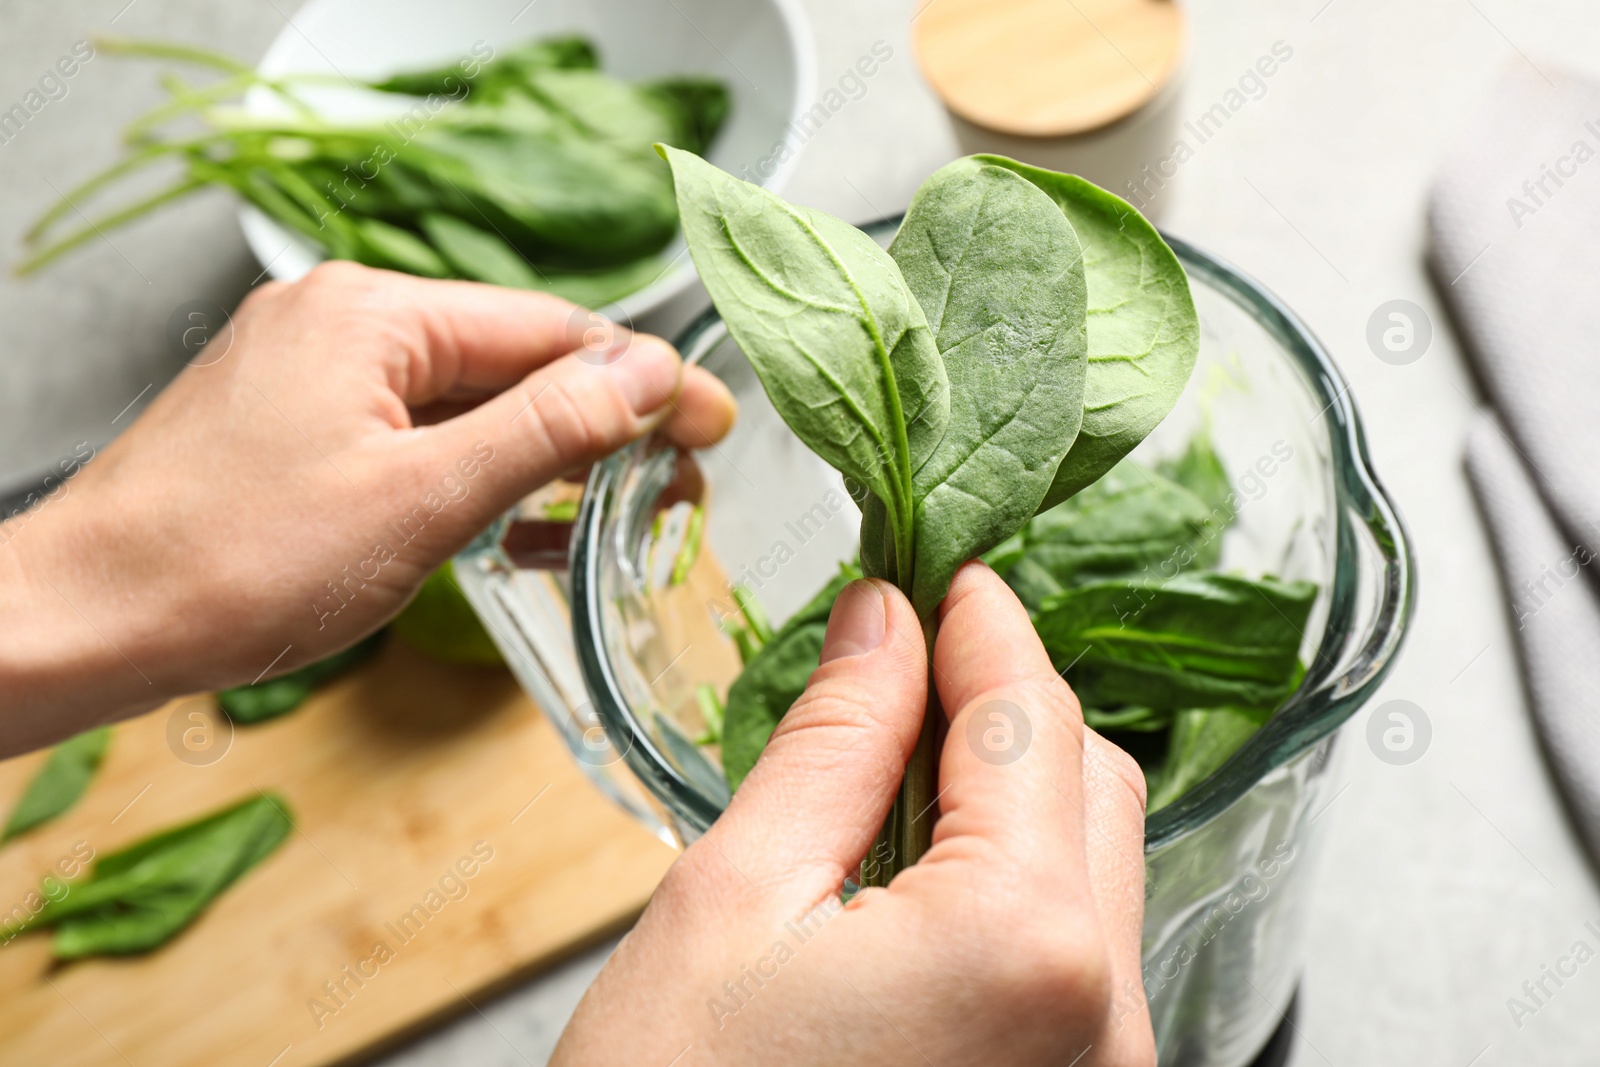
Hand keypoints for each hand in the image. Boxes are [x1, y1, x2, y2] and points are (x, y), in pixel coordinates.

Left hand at [0, 262, 734, 754]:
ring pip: (468, 403)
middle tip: (680, 484)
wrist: (88, 622)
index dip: (644, 381)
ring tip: (622, 512)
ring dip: (546, 456)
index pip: (551, 329)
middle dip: (602, 424)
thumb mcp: (423, 499)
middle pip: (512, 360)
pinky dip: (477, 477)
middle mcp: (343, 321)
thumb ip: (547, 428)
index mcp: (375, 313)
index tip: (716, 427)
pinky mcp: (297, 425)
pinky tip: (523, 527)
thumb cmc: (237, 564)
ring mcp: (314, 372)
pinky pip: (416, 435)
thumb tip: (649, 372)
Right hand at [553, 562, 1152, 1066]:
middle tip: (904, 659)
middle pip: (1088, 781)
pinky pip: (1075, 948)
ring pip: (1092, 865)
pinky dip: (1013, 881)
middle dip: (1003, 700)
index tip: (940, 569)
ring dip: (1007, 791)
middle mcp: (1106, 1017)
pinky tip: (917, 872)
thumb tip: (885, 623)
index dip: (980, 623)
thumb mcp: (732, 904)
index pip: (1029, 718)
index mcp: (1026, 945)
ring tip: (889, 770)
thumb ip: (834, 744)